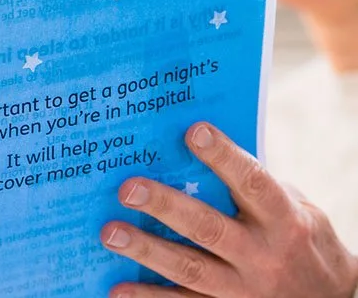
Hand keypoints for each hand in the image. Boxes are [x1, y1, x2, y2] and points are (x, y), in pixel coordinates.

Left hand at [100, 122, 357, 296]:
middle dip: (166, 207)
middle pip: (209, 228)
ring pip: (190, 269)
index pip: (253, 183)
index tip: (193, 131)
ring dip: (146, 251)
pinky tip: (117, 287)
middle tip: (127, 188)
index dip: (224, 157)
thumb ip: (254, 186)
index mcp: (285, 220)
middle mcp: (264, 256)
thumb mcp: (296, 209)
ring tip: (110, 233)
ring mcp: (244, 290)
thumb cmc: (301, 239)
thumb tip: (196, 148)